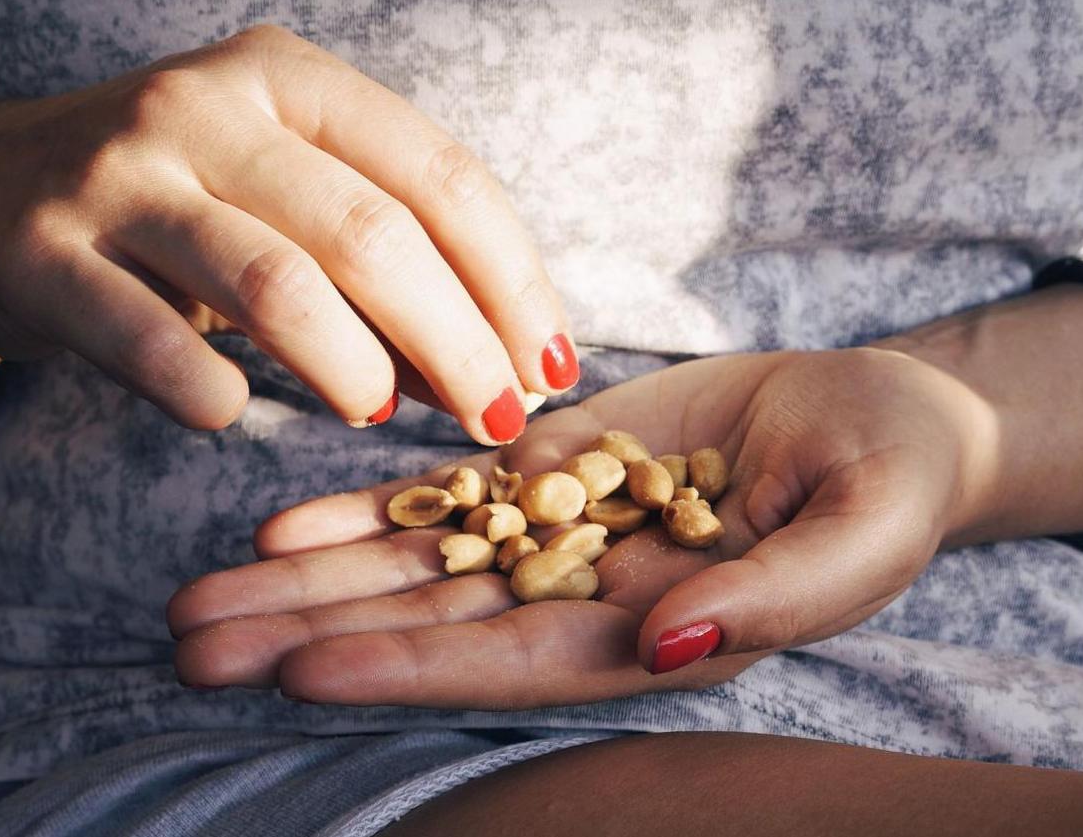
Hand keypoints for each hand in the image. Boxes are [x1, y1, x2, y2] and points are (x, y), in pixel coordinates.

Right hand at [0, 25, 573, 441]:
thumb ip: (379, 257)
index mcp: (290, 78)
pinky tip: (229, 413)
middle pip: (372, 233)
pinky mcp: (43, 252)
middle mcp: (207, 107)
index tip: (550, 362)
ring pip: (274, 280)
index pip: (439, 175)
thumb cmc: (171, 202)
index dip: (510, 278)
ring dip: (351, 365)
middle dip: (457, 339)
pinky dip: (206, 391)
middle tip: (495, 416)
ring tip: (380, 414)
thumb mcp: (280, 189)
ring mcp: (121, 175)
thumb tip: (494, 363)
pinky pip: (147, 338)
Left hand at [168, 347, 995, 706]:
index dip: (409, 665)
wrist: (872, 416)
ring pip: (417, 563)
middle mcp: (586, 598)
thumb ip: (770, 599)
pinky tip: (282, 518)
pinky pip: (446, 493)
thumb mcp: (862, 535)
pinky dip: (366, 509)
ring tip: (198, 594)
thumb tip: (668, 647)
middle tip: (193, 641)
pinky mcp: (552, 468)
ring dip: (310, 578)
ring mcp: (560, 533)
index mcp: (655, 635)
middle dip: (313, 632)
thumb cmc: (889, 481)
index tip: (303, 667)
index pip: (512, 660)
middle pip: (429, 622)